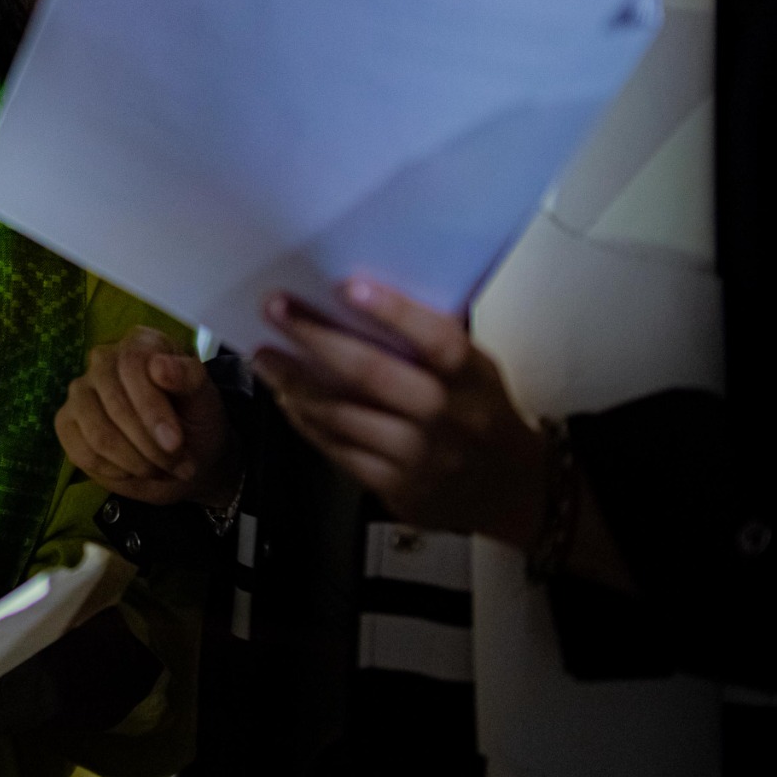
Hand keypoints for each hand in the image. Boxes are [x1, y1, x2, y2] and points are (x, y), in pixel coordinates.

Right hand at [55, 326, 239, 507]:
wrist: (184, 455)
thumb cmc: (196, 421)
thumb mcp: (205, 400)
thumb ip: (189, 378)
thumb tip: (159, 366)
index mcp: (139, 343)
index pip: (131, 365)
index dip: (151, 408)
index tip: (175, 442)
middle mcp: (103, 360)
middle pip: (113, 402)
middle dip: (148, 443)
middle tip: (177, 465)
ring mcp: (80, 392)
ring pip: (98, 433)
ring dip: (134, 462)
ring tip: (159, 470)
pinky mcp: (66, 423)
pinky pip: (81, 453)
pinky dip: (113, 471)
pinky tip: (133, 470)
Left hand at [252, 277, 545, 542]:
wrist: (512, 491)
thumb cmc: (480, 413)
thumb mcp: (475, 372)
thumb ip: (432, 339)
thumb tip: (365, 290)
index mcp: (474, 378)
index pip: (438, 340)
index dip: (394, 312)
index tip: (347, 285)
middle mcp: (449, 417)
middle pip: (374, 374)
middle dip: (316, 338)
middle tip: (275, 309)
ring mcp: (420, 457)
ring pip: (344, 414)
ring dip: (294, 381)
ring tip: (265, 356)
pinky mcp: (396, 488)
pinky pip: (338, 449)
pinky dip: (306, 421)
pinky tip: (287, 398)